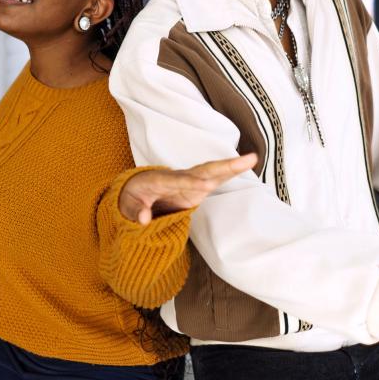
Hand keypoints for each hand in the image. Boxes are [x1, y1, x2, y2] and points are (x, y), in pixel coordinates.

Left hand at [119, 154, 257, 224]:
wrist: (136, 188)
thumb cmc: (131, 196)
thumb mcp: (126, 205)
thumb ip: (134, 212)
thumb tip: (144, 220)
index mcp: (159, 180)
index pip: (177, 181)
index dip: (191, 183)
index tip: (206, 185)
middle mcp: (178, 176)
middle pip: (202, 170)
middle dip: (221, 166)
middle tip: (242, 161)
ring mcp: (190, 181)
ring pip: (212, 171)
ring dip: (231, 166)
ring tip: (252, 158)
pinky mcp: (197, 187)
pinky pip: (216, 178)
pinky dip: (230, 172)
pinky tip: (247, 164)